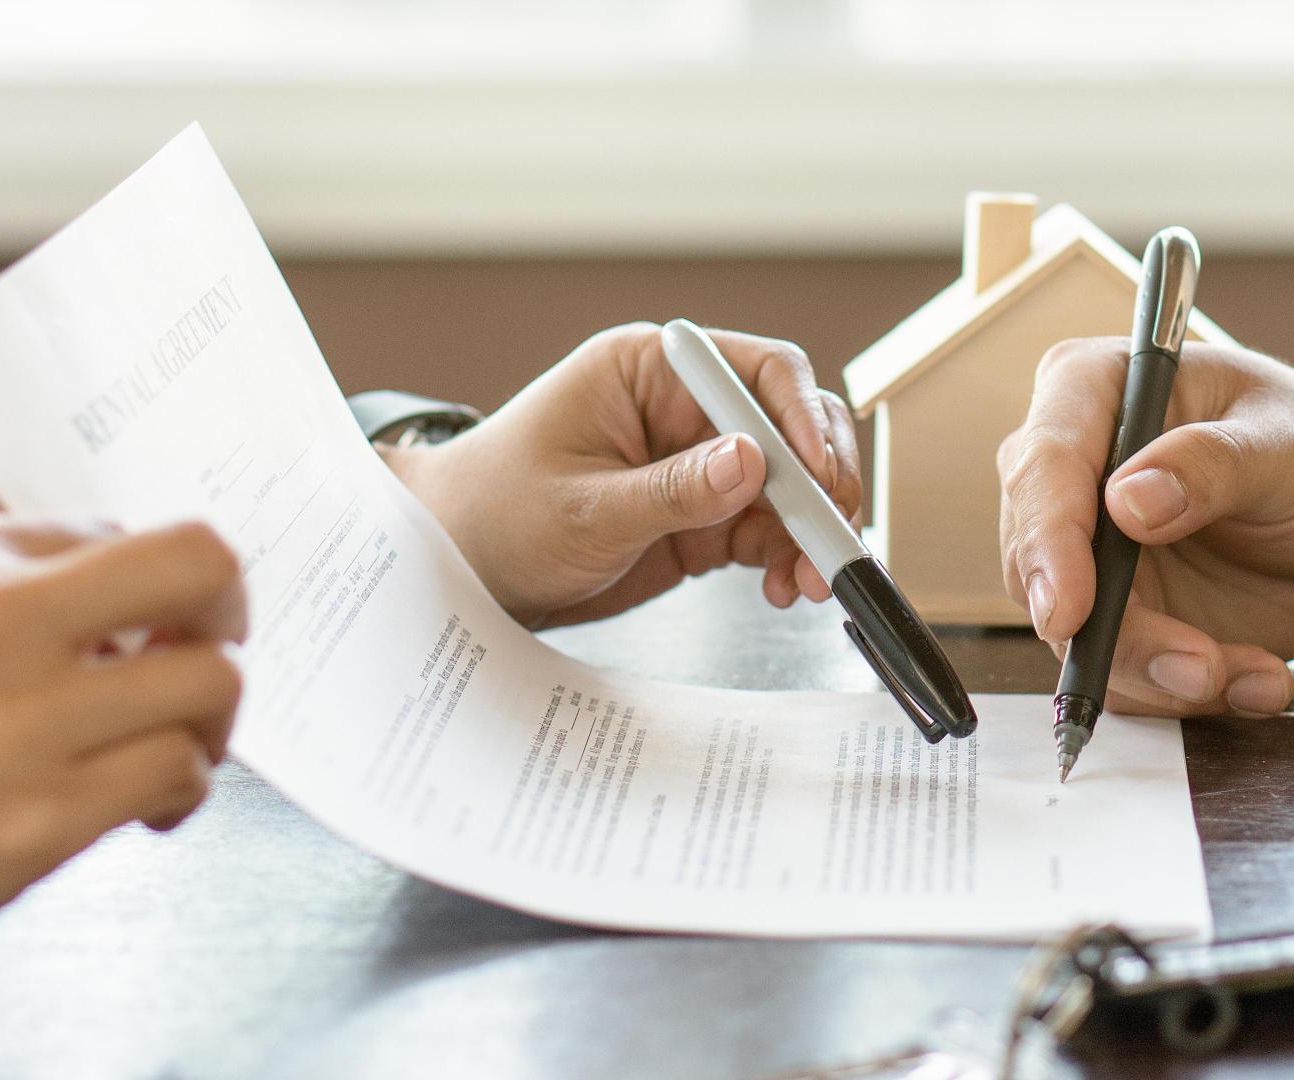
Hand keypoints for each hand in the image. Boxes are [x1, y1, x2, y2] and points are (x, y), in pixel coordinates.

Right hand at [0, 509, 246, 973]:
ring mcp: (21, 718)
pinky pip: (178, 770)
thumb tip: (111, 609)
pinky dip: (184, 787)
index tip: (143, 627)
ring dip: (214, 716)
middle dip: (227, 609)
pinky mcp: (39, 817)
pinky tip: (147, 805)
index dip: (141, 588)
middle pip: (199, 564)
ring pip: (213, 678)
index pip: (111, 534)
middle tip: (209, 648)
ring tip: (178, 742)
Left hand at [388, 322, 860, 628]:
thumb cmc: (496, 517)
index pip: (755, 373)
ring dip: (811, 529)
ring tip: (811, 580)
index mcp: (649, 372)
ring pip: (789, 484)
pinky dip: (787, 556)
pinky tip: (785, 587)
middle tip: (833, 536)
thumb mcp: (583, 509)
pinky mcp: (703, 518)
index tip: (817, 477)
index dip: (798, 421)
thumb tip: (750, 462)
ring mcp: (698, 465)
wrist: (461, 573)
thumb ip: (670, 490)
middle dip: (820, 481)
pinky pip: (767, 528)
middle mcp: (684, 409)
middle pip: (788, 426)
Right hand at [997, 338, 1293, 717]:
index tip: (1070, 609)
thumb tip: (1126, 500)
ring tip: (1251, 674)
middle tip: (1197, 665)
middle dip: (1112, 633)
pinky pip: (1122, 677)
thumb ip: (1212, 465)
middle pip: (1038, 564)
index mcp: (1095, 393)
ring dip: (1159, 674)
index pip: (1042, 465)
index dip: (1046, 540)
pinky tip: (1259, 677)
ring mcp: (1091, 554)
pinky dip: (1188, 694)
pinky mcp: (1119, 619)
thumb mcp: (1290, 447)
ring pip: (1074, 637)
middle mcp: (1075, 474)